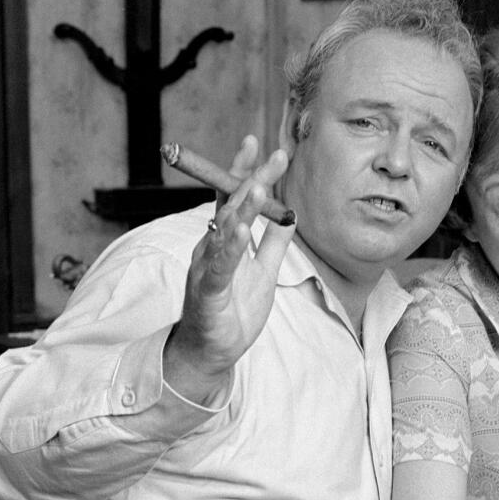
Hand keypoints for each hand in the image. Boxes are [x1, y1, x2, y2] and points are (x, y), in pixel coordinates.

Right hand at [165, 138, 292, 401]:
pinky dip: (228, 247)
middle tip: (273, 156)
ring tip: (258, 187)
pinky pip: (218, 266)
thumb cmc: (232, 312)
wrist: (211, 353)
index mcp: (225, 241)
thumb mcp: (263, 272)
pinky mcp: (207, 292)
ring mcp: (207, 268)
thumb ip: (273, 244)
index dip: (248, 172)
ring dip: (241, 208)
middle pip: (231, 206)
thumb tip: (291, 215)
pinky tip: (239, 230)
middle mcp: (212, 247)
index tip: (263, 146)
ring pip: (223, 231)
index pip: (235, 199)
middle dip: (251, 179)